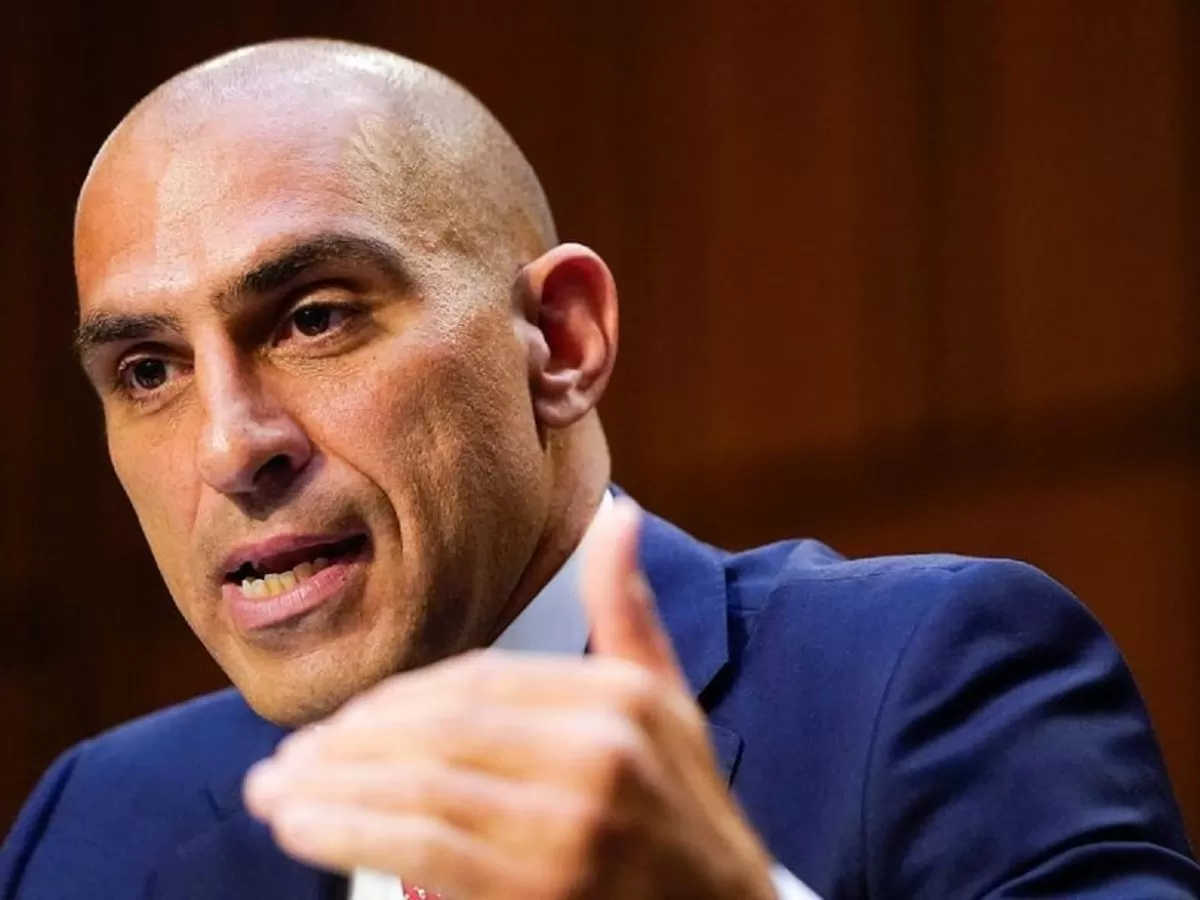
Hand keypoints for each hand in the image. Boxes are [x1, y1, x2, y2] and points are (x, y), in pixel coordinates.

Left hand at [244, 498, 776, 899]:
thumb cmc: (687, 815)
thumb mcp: (668, 705)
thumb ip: (630, 612)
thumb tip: (619, 514)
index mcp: (622, 698)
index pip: (481, 680)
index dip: (398, 699)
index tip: (343, 720)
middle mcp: (601, 751)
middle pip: (442, 729)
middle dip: (351, 743)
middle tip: (287, 757)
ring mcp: (573, 823)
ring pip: (421, 786)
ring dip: (332, 788)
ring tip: (273, 792)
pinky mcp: (541, 888)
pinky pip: (423, 848)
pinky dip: (350, 831)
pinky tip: (303, 828)